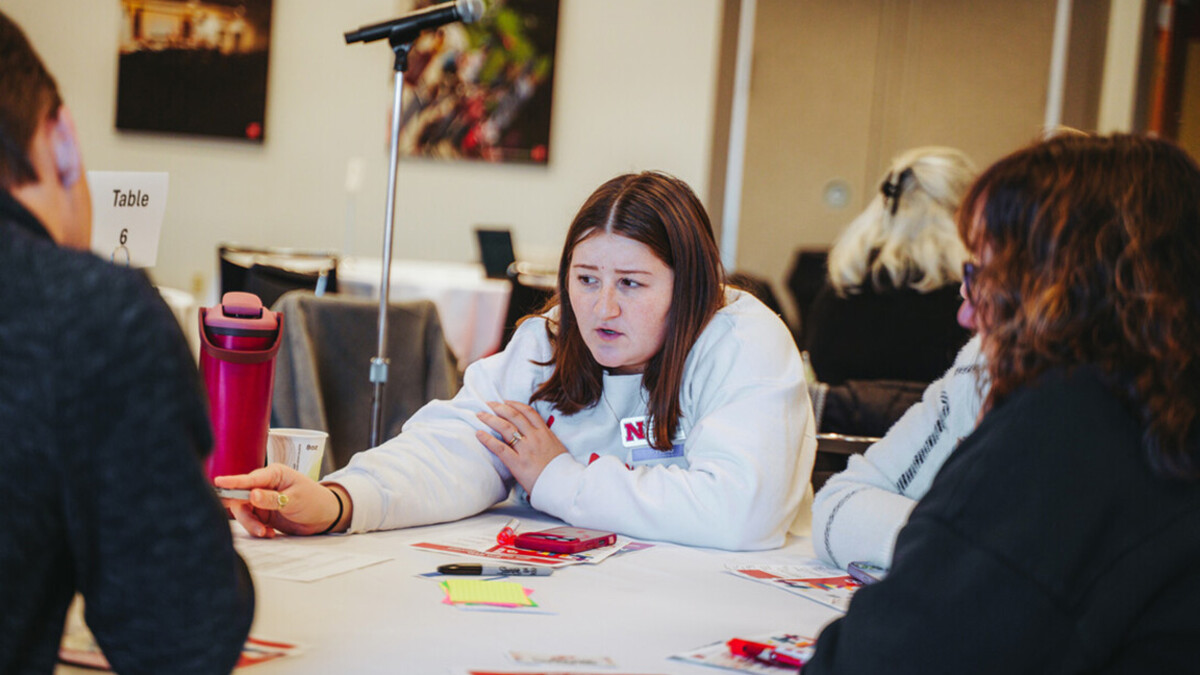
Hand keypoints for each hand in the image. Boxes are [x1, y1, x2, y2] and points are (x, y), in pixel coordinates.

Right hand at [213, 464, 347, 537]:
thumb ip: (272, 499)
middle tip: (257, 527)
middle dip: (245, 515)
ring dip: (252, 525)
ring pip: (244, 513)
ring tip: (266, 532)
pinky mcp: (262, 513)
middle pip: (241, 498)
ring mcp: (262, 500)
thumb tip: (252, 495)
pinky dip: (258, 529)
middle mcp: (264, 485)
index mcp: (273, 474)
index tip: (219, 482)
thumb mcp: (295, 499)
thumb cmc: (314, 500)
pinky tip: (270, 533)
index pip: (250, 479)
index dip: (233, 482)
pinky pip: (251, 522)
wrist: (324, 516)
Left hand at [476, 400, 567, 493]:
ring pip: (505, 428)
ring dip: (490, 419)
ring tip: (480, 415)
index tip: (506, 402)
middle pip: (514, 416)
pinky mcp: (518, 463)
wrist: (564, 485)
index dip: (515, 405)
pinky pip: (500, 448)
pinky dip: (488, 439)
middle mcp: (535, 438)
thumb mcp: (558, 447)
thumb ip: (547, 439)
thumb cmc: (561, 470)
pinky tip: (479, 434)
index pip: (529, 412)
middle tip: (488, 404)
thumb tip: (539, 435)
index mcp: (545, 433)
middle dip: (499, 408)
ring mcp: (526, 450)